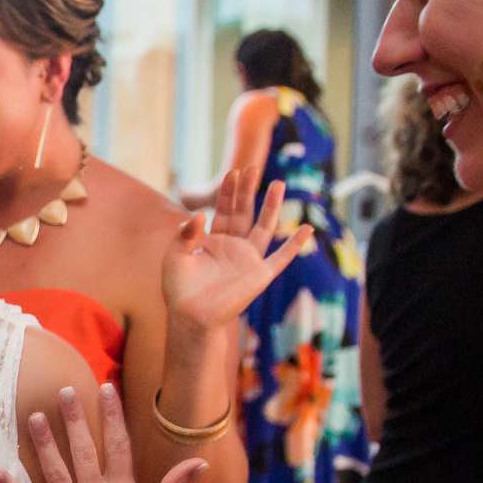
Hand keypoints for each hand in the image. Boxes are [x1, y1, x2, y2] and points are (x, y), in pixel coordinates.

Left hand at [164, 170, 311, 333]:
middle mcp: (233, 246)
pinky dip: (295, 244)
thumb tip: (198, 214)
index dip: (227, 192)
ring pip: (264, 227)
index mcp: (213, 240)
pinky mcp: (260, 275)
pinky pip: (281, 257)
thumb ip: (185, 234)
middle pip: (243, 211)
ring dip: (271, 205)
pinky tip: (307, 228)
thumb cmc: (179, 289)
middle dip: (248, 190)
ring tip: (278, 183)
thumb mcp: (175, 256)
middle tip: (253, 165)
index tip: (232, 172)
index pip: (223, 209)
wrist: (191, 317)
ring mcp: (249, 259)